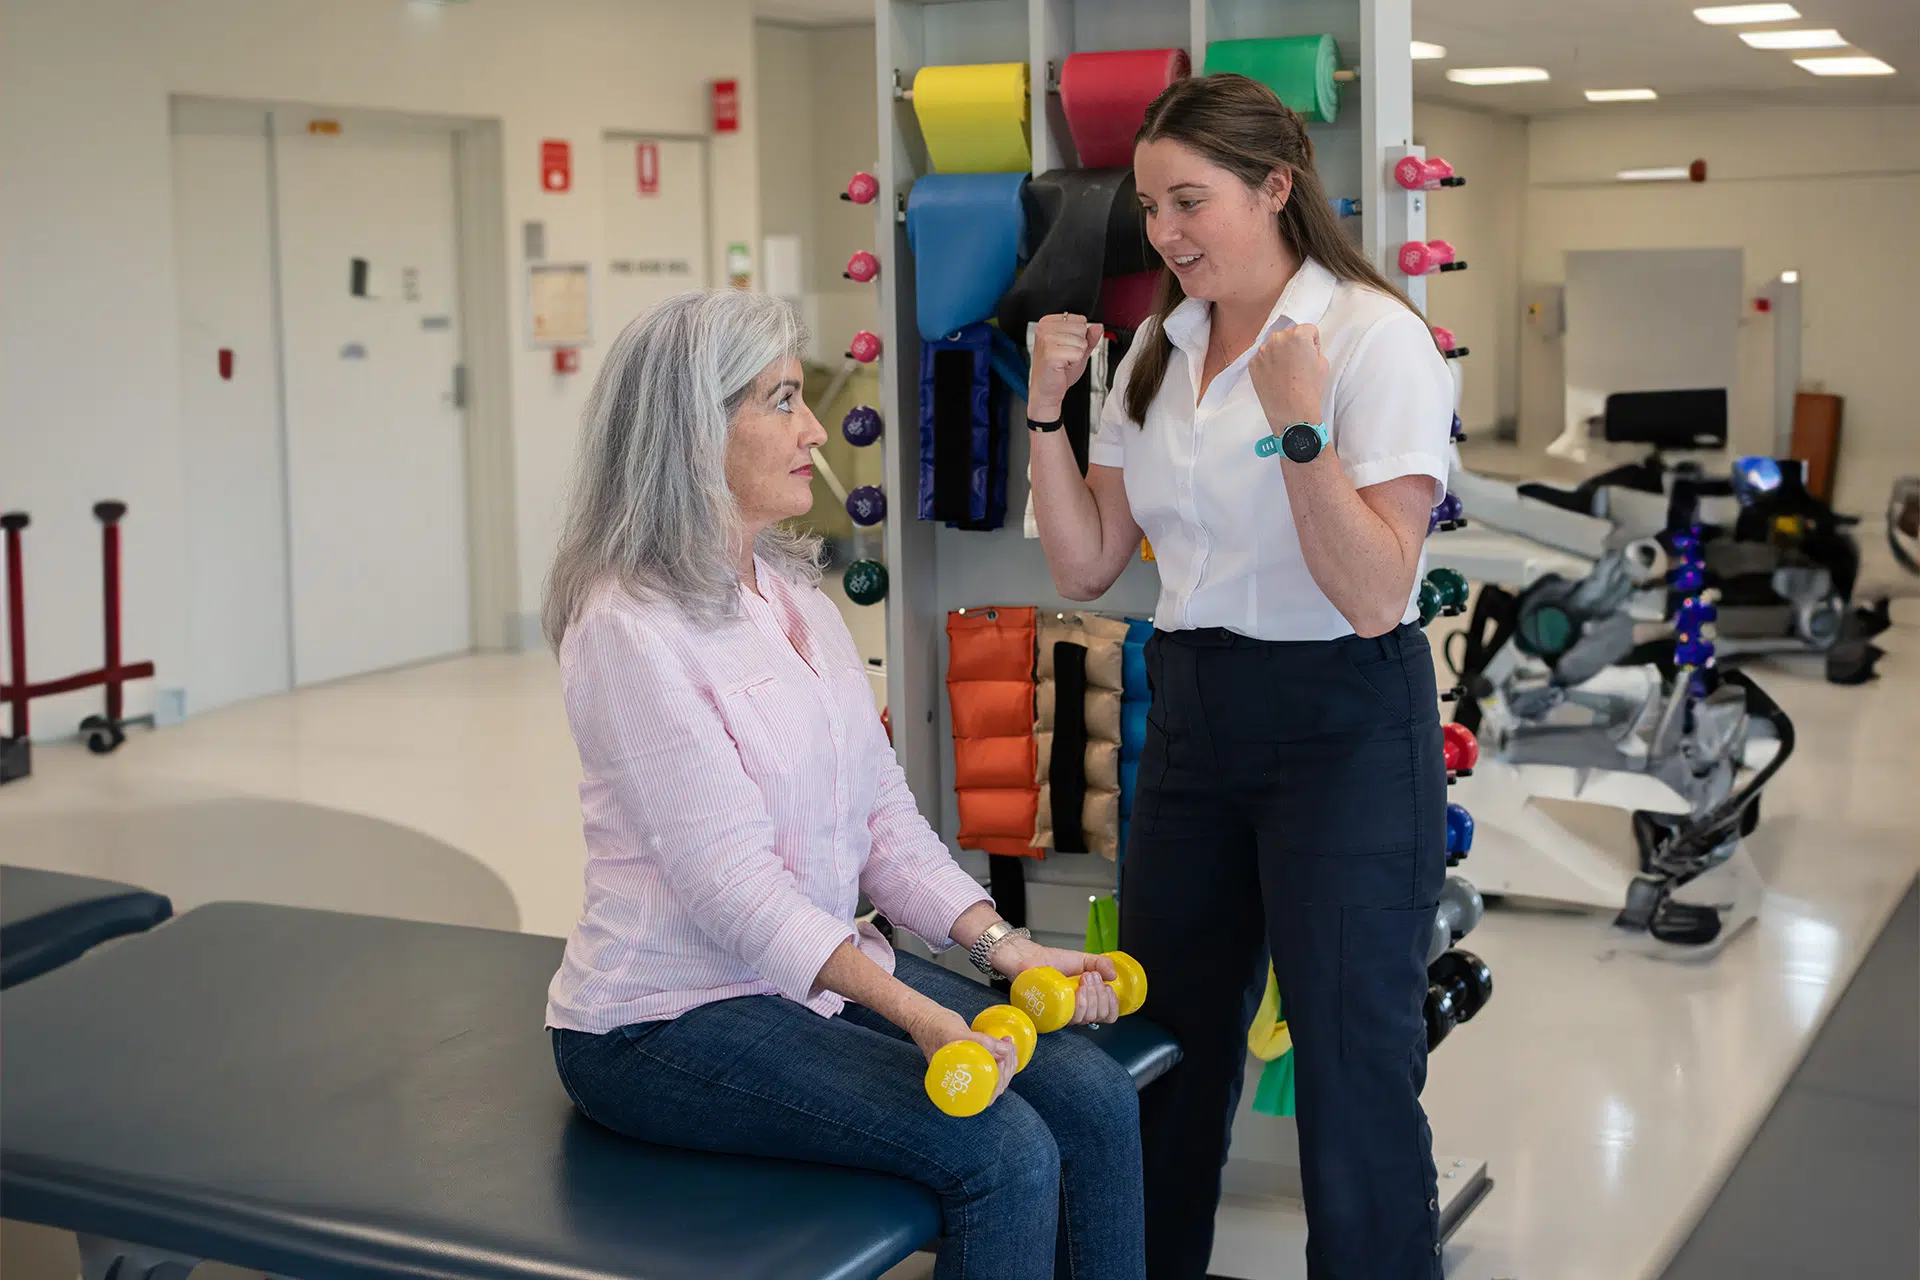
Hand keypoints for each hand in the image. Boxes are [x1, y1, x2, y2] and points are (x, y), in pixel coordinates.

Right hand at [908, 1004, 1019, 1103]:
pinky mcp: (972, 1062)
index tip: (1005, 1058)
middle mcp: (964, 1082)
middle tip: (1009, 1047)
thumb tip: (1006, 1050)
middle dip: (1008, 1067)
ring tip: (1008, 1043)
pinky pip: (991, 1066)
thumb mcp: (958, 1035)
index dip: (1001, 1080)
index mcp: (957, 1085)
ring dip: (1007, 1062)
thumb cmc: (936, 1029)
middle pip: (994, 1086)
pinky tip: (1005, 1044)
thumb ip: (981, 1043)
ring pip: (995, 1077)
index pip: (987, 1095)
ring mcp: (968, 1073)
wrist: (924, 1018)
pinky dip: (1002, 1057)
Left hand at [993, 939, 1121, 1026]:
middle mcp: (1076, 1011)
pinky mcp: (1051, 1016)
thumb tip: (1114, 975)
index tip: (1108, 986)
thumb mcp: (1082, 959)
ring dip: (1091, 996)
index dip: (1112, 1004)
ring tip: (1083, 979)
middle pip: (1100, 1016)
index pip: (1108, 1015)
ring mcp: (1064, 1014)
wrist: (1029, 958)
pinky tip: (1076, 989)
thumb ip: (1100, 963)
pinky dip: (1080, 1003)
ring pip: (1087, 1018)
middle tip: (1090, 977)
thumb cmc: (1052, 961)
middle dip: (1100, 994)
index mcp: (1087, 1001)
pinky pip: (1071, 1018)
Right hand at [1028, 314, 1102, 420]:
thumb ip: (1089, 337)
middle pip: (1081, 328)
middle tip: (1066, 356)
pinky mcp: (1050, 353)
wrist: (1047, 390)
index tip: (1066, 347)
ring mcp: (1046, 340)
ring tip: (1064, 361)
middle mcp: (1044, 328)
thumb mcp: (1077, 349)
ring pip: (1081, 341)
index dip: (1079, 336)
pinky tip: (1063, 366)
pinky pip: (1078, 353)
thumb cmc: (1058, 370)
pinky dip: (1075, 362)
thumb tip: (1098, 327)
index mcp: (1048, 322)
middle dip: (1078, 345)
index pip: (1079, 319)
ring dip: (1076, 355)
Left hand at [1249, 323, 1328, 433]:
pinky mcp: (1253, 364)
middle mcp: (1277, 339)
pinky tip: (1276, 378)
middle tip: (1298, 364)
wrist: (1292, 411)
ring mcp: (1262, 351)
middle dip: (1294, 346)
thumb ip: (1313, 348)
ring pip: (1275, 346)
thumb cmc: (1309, 389)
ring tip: (1286, 373)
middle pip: (1289, 335)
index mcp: (1297, 335)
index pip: (1308, 329)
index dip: (1313, 343)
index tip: (1311, 356)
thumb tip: (1305, 349)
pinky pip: (1263, 358)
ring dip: (1280, 354)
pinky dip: (1269, 365)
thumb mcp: (1322, 363)